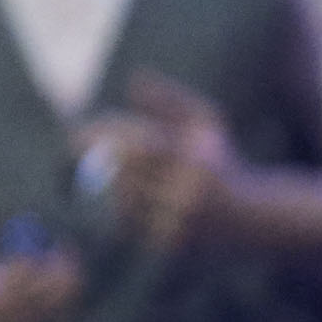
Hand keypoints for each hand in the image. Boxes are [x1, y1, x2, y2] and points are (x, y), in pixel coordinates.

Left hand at [72, 72, 241, 251]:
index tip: (77, 130)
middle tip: (70, 149)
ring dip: (96, 184)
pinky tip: (107, 195)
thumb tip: (134, 79)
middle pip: (122, 172)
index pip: (137, 143)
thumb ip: (171, 98)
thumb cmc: (221, 160)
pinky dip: (110, 207)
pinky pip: (126, 223)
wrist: (251, 216)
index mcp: (194, 158)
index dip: (103, 136)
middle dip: (91, 158)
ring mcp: (177, 220)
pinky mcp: (168, 242)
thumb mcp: (207, 121)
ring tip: (84, 172)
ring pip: (118, 199)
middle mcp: (186, 191)